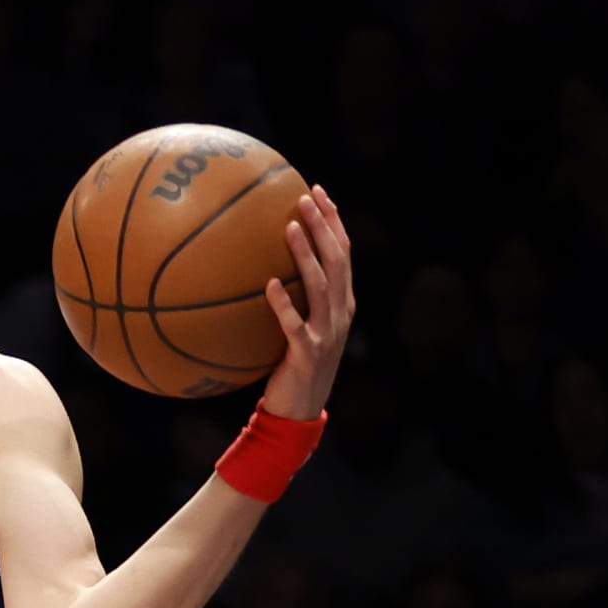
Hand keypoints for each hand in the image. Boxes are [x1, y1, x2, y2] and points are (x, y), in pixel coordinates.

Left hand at [261, 186, 353, 421]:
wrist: (298, 414)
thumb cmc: (293, 368)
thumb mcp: (300, 329)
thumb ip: (295, 299)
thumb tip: (264, 266)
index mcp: (342, 304)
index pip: (343, 253)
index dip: (333, 221)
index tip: (317, 192)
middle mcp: (340, 314)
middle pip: (337, 260)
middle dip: (323, 226)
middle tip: (303, 198)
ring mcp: (326, 334)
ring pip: (321, 286)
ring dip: (306, 254)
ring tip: (289, 228)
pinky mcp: (307, 354)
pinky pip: (294, 325)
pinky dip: (283, 304)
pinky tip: (270, 284)